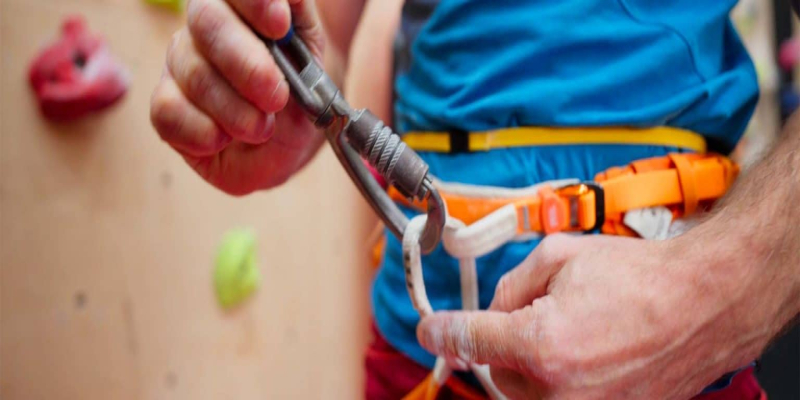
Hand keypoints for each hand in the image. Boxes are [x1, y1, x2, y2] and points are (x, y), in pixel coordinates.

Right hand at [150, 0, 324, 194]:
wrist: (292, 137)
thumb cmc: (300, 89)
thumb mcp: (314, 53)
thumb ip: (301, 20)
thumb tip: (286, 1)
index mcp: (238, 5)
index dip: (256, 2)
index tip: (281, 26)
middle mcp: (202, 27)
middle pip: (206, 21)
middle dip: (248, 64)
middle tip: (277, 96)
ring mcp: (179, 66)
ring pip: (193, 74)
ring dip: (235, 110)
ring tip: (263, 128)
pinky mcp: (165, 108)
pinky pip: (168, 112)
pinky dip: (202, 132)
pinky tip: (225, 139)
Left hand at [417, 231, 783, 399]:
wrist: (705, 304)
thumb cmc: (641, 277)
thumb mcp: (561, 256)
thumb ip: (511, 284)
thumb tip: (490, 309)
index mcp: (541, 345)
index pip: (469, 342)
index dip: (443, 332)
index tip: (432, 329)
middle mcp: (558, 391)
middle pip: (495, 369)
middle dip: (505, 338)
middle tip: (544, 308)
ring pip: (523, 388)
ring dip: (531, 360)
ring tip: (578, 327)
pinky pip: (556, 396)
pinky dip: (557, 374)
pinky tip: (588, 346)